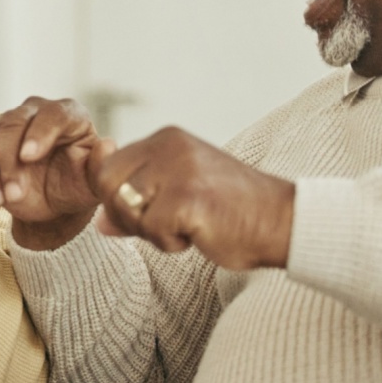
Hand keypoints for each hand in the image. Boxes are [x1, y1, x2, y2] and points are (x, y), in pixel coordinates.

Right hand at [0, 97, 110, 249]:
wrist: (52, 200)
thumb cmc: (75, 186)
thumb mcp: (91, 183)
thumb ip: (99, 166)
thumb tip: (109, 146)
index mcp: (68, 115)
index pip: (53, 115)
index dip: (39, 133)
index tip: (28, 158)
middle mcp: (35, 111)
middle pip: (13, 123)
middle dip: (8, 162)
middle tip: (12, 195)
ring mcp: (6, 123)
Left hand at [93, 126, 295, 270]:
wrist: (281, 222)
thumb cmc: (232, 214)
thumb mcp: (178, 198)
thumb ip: (138, 204)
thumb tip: (100, 223)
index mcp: (165, 139)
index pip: (106, 165)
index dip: (114, 198)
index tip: (146, 212)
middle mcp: (169, 145)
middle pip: (107, 183)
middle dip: (126, 215)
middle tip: (164, 225)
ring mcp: (179, 168)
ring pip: (125, 207)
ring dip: (151, 231)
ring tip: (186, 227)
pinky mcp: (188, 196)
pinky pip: (151, 228)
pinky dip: (170, 243)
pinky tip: (198, 234)